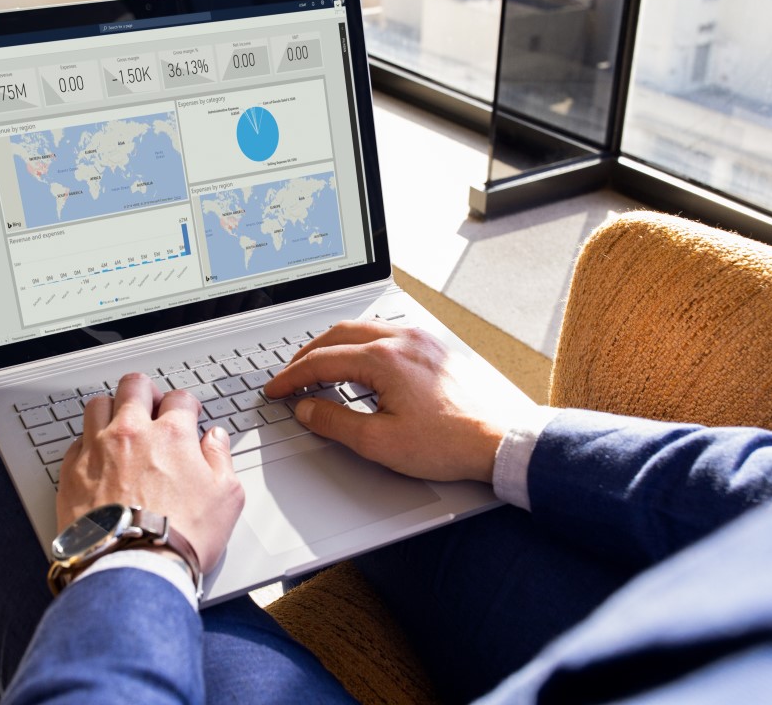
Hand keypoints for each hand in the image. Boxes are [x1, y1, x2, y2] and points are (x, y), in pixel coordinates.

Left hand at [57, 373, 244, 572]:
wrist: (134, 568)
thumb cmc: (180, 537)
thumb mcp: (226, 498)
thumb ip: (221, 459)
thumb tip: (215, 440)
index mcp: (171, 435)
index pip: (179, 398)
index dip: (187, 406)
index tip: (188, 416)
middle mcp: (131, 433)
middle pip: (134, 386)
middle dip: (147, 392)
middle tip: (152, 406)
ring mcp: (97, 450)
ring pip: (98, 405)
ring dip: (112, 409)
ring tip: (120, 425)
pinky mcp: (71, 472)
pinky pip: (76, 441)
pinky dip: (88, 443)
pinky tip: (98, 456)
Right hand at [264, 320, 523, 482]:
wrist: (495, 440)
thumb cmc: (446, 443)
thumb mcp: (380, 442)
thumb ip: (335, 423)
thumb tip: (306, 410)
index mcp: (384, 359)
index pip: (322, 361)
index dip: (292, 377)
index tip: (276, 390)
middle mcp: (401, 340)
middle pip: (338, 335)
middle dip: (307, 355)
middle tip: (289, 376)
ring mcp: (419, 340)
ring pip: (362, 328)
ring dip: (333, 344)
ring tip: (316, 367)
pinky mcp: (432, 348)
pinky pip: (385, 332)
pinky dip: (359, 343)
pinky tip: (357, 360)